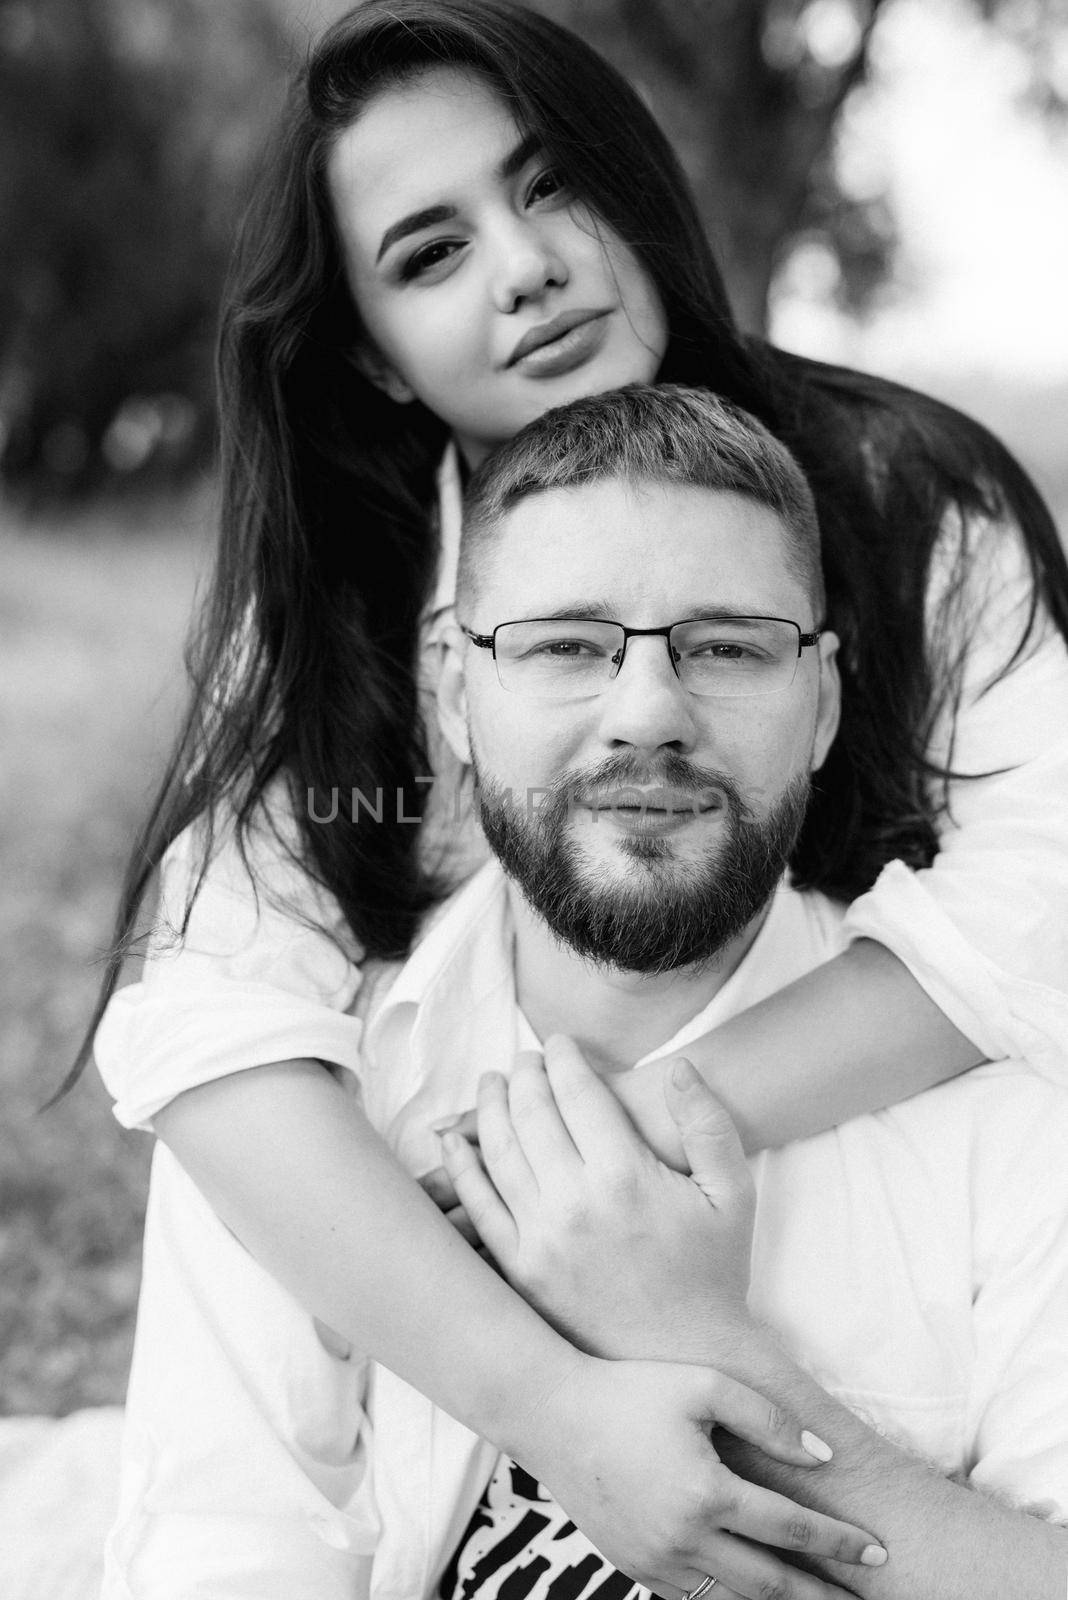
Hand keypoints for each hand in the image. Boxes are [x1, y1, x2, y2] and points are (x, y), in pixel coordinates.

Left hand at [440, 1037, 754, 1361]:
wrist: (689, 1359)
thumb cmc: (714, 1271)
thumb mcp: (732, 1192)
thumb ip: (708, 1122)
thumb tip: (678, 1066)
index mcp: (625, 1176)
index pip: (577, 1093)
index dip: (563, 1058)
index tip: (558, 1042)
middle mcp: (574, 1204)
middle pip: (531, 1114)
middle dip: (524, 1075)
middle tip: (524, 1059)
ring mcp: (540, 1240)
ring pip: (498, 1152)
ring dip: (490, 1108)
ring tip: (493, 1084)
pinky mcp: (521, 1272)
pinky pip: (480, 1206)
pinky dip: (462, 1167)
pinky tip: (456, 1141)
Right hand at [516, 1351, 885, 1599]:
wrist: (551, 1416)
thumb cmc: (631, 1389)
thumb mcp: (703, 1384)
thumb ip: (768, 1419)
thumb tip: (824, 1458)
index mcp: (706, 1493)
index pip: (791, 1529)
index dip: (840, 1542)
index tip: (879, 1550)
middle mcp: (683, 1539)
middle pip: (771, 1584)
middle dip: (824, 1596)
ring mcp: (655, 1561)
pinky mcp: (634, 1567)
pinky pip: (693, 1598)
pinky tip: (756, 1595)